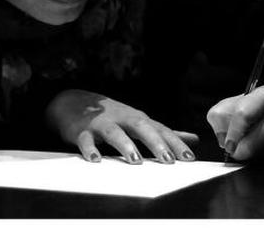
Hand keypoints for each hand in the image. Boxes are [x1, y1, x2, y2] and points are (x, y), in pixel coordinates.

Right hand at [45, 89, 198, 163]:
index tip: (189, 158)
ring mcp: (100, 123)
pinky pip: (84, 140)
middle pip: (140, 126)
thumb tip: (193, 138)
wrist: (70, 102)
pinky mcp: (81, 131)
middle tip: (168, 160)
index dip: (175, 142)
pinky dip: (89, 149)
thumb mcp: (137, 121)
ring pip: (114, 132)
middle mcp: (121, 118)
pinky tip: (95, 159)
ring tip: (135, 160)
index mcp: (136, 119)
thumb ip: (163, 132)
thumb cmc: (110, 116)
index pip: (160, 129)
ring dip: (125, 144)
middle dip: (155, 142)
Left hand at [206, 85, 263, 160]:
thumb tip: (223, 139)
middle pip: (254, 141)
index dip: (232, 133)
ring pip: (262, 153)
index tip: (227, 145)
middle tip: (235, 151)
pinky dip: (263, 159)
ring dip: (251, 156)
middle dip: (240, 150)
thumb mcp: (231, 105)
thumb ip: (219, 117)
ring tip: (248, 147)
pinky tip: (262, 149)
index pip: (244, 115)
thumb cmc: (252, 109)